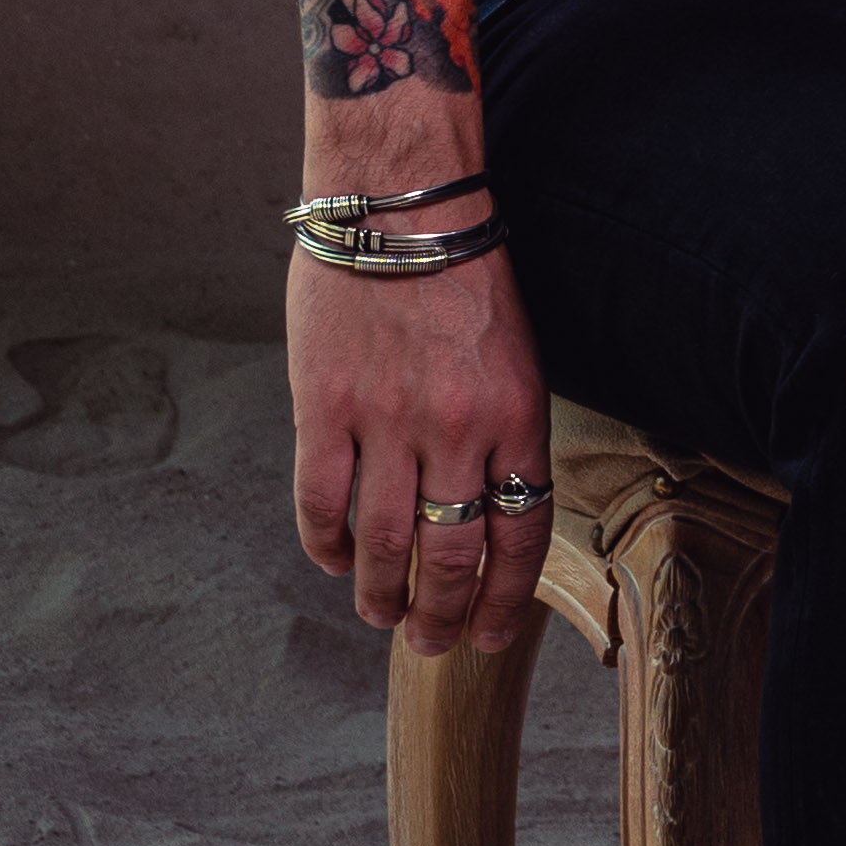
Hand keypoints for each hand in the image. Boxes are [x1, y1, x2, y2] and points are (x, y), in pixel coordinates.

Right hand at [289, 237, 557, 664]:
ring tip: (381, 616)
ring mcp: (388, 422)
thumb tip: (489, 506)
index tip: (491, 631)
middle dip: (443, 615)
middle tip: (433, 643)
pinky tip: (335, 561)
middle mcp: (458, 428)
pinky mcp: (324, 408)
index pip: (522, 532)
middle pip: (453, 556)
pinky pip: (322, 505)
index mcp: (517, 413)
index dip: (505, 595)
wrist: (399, 203)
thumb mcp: (516, 352)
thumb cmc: (463, 271)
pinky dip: (327, 547)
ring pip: (386, 545)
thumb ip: (503, 429)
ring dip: (383, 597)